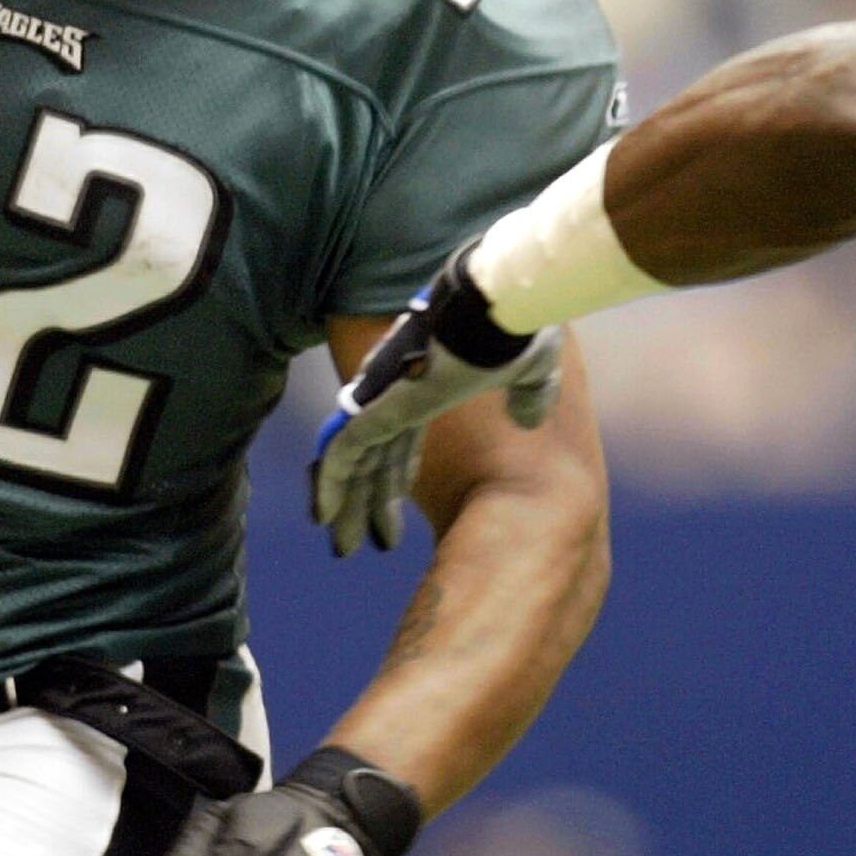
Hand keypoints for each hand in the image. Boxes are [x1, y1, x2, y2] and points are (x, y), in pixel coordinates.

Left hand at [311, 245, 563, 555]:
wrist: (498, 307)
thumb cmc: (516, 330)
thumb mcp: (530, 372)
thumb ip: (527, 395)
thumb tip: (527, 418)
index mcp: (429, 385)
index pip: (401, 442)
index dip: (397, 481)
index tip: (395, 516)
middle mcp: (398, 392)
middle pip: (375, 458)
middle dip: (369, 502)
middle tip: (358, 543)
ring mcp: (383, 398)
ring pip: (355, 463)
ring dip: (349, 506)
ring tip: (343, 548)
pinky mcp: (376, 406)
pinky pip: (342, 452)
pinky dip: (332, 485)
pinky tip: (324, 518)